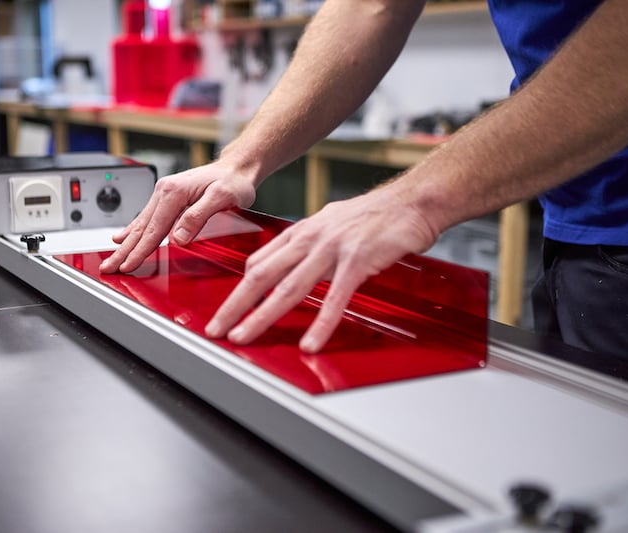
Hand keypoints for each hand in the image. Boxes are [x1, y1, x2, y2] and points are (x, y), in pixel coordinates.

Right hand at [99, 161, 256, 273]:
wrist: (237, 167)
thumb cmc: (233, 180)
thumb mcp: (222, 197)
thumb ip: (198, 217)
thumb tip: (178, 238)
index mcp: (174, 192)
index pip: (154, 229)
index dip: (140, 250)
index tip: (128, 265)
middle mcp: (164, 191)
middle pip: (141, 228)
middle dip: (124, 250)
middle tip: (108, 267)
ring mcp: (164, 194)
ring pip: (141, 224)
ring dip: (126, 243)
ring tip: (112, 258)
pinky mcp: (168, 197)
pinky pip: (147, 218)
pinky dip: (133, 230)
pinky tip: (122, 237)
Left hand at [204, 184, 438, 352]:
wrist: (412, 201)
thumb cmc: (375, 216)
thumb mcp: (330, 225)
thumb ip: (308, 246)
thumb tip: (289, 265)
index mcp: (301, 232)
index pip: (259, 262)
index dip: (239, 288)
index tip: (228, 309)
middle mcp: (310, 239)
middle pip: (261, 276)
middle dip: (235, 305)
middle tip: (216, 329)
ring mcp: (331, 250)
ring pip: (288, 288)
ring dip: (262, 316)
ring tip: (244, 337)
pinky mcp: (357, 262)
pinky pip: (334, 298)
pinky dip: (320, 323)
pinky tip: (309, 343)